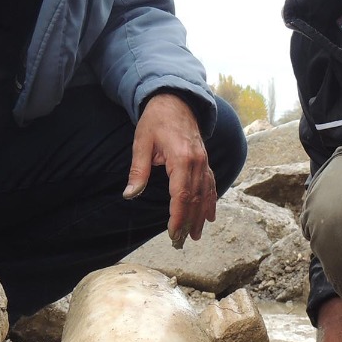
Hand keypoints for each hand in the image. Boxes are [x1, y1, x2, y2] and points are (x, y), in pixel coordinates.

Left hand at [124, 92, 216, 246]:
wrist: (176, 99)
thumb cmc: (156, 120)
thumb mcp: (142, 142)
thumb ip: (138, 170)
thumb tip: (129, 195)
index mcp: (181, 158)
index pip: (181, 194)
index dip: (178, 216)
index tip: (172, 233)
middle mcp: (197, 162)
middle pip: (195, 198)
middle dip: (188, 222)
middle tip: (180, 242)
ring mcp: (204, 161)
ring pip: (205, 194)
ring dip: (201, 216)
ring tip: (196, 235)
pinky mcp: (205, 161)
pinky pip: (211, 184)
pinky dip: (211, 201)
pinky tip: (210, 215)